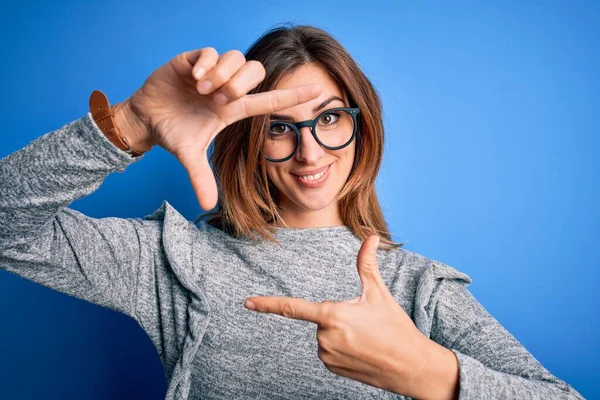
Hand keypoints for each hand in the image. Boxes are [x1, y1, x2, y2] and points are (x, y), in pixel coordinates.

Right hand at [118, 47, 320, 209]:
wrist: (146, 117)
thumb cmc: (174, 132)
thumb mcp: (189, 155)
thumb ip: (200, 177)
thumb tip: (207, 206)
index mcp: (232, 109)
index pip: (269, 100)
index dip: (293, 96)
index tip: (318, 92)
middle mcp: (227, 88)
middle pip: (256, 71)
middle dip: (241, 84)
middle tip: (219, 99)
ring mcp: (211, 72)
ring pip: (235, 58)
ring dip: (222, 75)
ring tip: (202, 90)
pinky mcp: (192, 60)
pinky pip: (210, 52)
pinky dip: (206, 64)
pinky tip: (193, 79)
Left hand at [244, 235, 437, 396]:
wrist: (411, 366)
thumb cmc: (395, 327)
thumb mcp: (379, 293)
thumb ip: (367, 264)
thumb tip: (371, 237)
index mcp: (333, 316)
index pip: (294, 308)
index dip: (269, 305)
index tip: (248, 303)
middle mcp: (325, 338)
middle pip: (320, 317)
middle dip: (337, 315)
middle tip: (365, 323)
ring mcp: (328, 356)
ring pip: (324, 335)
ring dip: (339, 333)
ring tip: (366, 339)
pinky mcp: (332, 368)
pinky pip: (328, 351)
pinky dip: (340, 348)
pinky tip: (361, 351)